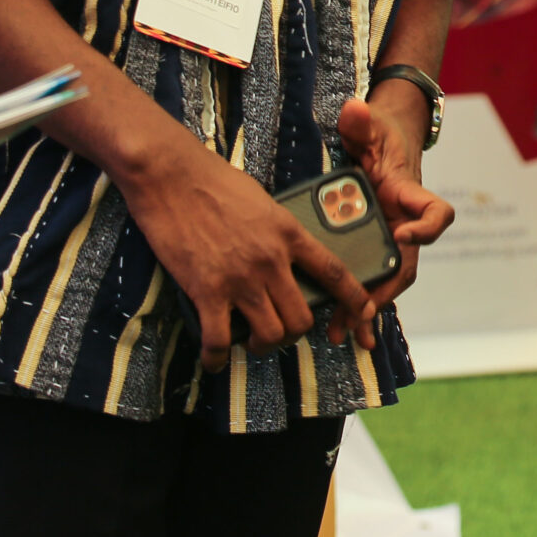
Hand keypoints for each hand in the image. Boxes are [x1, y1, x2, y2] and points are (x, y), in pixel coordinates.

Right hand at [118, 135, 371, 369]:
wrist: (172, 176)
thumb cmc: (214, 181)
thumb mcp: (262, 201)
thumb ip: (277, 231)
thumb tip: (280, 252)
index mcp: (288, 234)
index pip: (333, 271)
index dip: (353, 297)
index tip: (364, 311)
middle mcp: (271, 260)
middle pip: (301, 318)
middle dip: (294, 334)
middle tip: (279, 332)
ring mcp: (240, 278)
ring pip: (270, 334)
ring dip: (262, 346)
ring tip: (250, 342)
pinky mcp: (207, 291)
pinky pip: (219, 340)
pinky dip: (216, 358)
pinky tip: (213, 360)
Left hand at [345, 94, 456, 315]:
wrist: (380, 146)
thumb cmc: (379, 136)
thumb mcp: (370, 126)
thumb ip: (361, 121)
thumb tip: (354, 110)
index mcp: (410, 195)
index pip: (436, 214)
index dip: (427, 227)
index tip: (404, 232)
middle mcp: (405, 223)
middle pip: (407, 264)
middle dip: (386, 292)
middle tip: (363, 312)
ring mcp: (389, 240)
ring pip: (388, 283)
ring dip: (368, 311)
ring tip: (347, 335)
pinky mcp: (370, 249)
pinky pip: (368, 282)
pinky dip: (357, 308)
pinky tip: (341, 330)